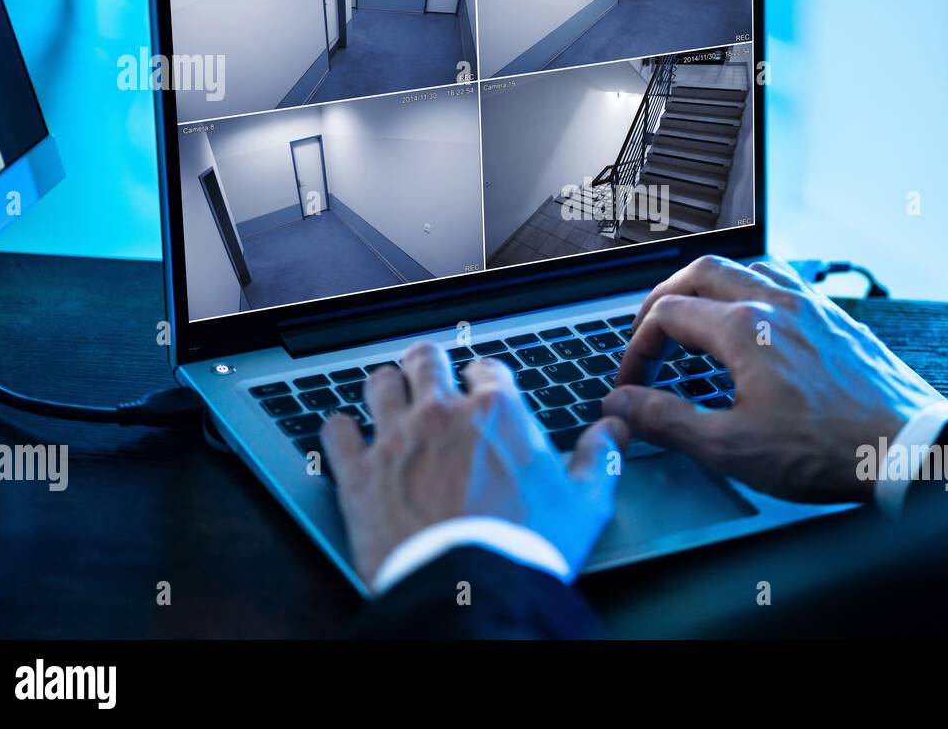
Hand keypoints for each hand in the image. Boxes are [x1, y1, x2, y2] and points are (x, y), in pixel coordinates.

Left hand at [321, 344, 627, 585]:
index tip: (483, 389)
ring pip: (378, 383)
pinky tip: (345, 433)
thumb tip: (612, 433)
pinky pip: (335, 431)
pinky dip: (339, 430)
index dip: (484, 377)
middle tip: (429, 372)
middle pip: (425, 359)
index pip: (485, 369)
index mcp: (497, 411)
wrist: (470, 588)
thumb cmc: (527, 545)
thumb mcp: (584, 502)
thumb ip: (598, 458)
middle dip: (428, 363)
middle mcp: (442, 413)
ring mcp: (395, 439)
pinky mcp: (358, 473)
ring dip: (385, 387)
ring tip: (388, 394)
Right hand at [603, 256, 944, 502]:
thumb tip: (624, 403)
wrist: (908, 450)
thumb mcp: (731, 448)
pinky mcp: (837, 319)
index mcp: (745, 330)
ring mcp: (811, 307)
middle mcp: (777, 304)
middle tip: (649, 333)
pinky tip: (757, 323)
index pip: (667, 314)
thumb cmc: (828, 451)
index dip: (636, 348)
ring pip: (747, 266)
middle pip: (702, 272)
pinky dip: (753, 291)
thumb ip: (668, 420)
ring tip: (698, 319)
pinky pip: (786, 281)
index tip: (632, 382)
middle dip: (664, 299)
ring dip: (711, 287)